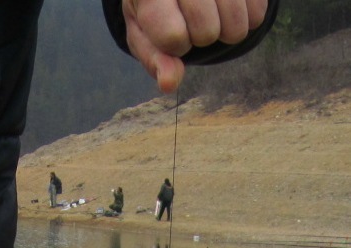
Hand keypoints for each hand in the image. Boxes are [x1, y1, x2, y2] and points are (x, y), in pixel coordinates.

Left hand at [122, 0, 269, 92]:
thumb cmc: (157, 6)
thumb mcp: (145, 32)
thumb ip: (155, 58)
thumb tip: (170, 84)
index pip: (173, 36)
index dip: (176, 45)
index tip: (172, 32)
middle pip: (207, 32)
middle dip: (202, 38)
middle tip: (196, 20)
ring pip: (236, 23)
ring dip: (228, 31)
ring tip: (216, 14)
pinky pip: (259, 11)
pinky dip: (249, 17)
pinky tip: (234, 6)